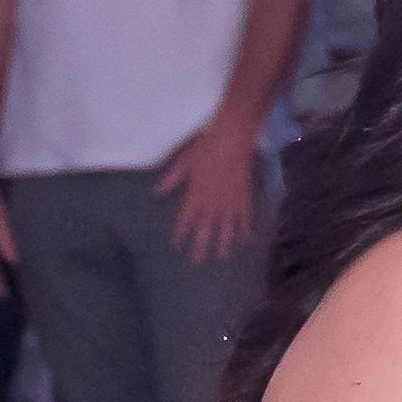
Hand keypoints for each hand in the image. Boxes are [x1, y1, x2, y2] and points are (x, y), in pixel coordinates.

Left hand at [155, 113, 262, 261]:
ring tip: (221, 256)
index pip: (185, 220)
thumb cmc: (206, 147)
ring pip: (226, 228)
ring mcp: (230, 202)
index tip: (176, 246)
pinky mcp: (244, 197)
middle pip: (205, 230)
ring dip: (223, 243)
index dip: (180, 234)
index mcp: (195, 196)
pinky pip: (245, 218)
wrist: (232, 139)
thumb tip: (156, 193)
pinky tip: (245, 241)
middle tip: (197, 261)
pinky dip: (245, 230)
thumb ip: (171, 179)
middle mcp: (212, 204)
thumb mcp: (184, 162)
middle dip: (200, 246)